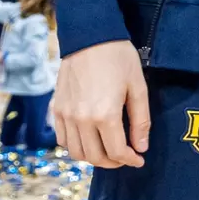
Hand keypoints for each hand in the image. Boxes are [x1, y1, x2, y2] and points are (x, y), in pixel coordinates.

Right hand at [51, 40, 150, 168]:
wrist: (89, 37)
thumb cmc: (119, 58)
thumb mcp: (138, 87)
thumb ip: (140, 120)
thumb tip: (141, 147)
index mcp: (104, 115)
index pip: (116, 151)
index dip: (130, 160)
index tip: (139, 160)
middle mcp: (81, 120)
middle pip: (94, 157)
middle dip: (112, 163)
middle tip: (125, 158)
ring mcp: (65, 115)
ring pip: (76, 152)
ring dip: (93, 158)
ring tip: (108, 151)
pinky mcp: (56, 109)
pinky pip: (63, 139)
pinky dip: (76, 146)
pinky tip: (89, 140)